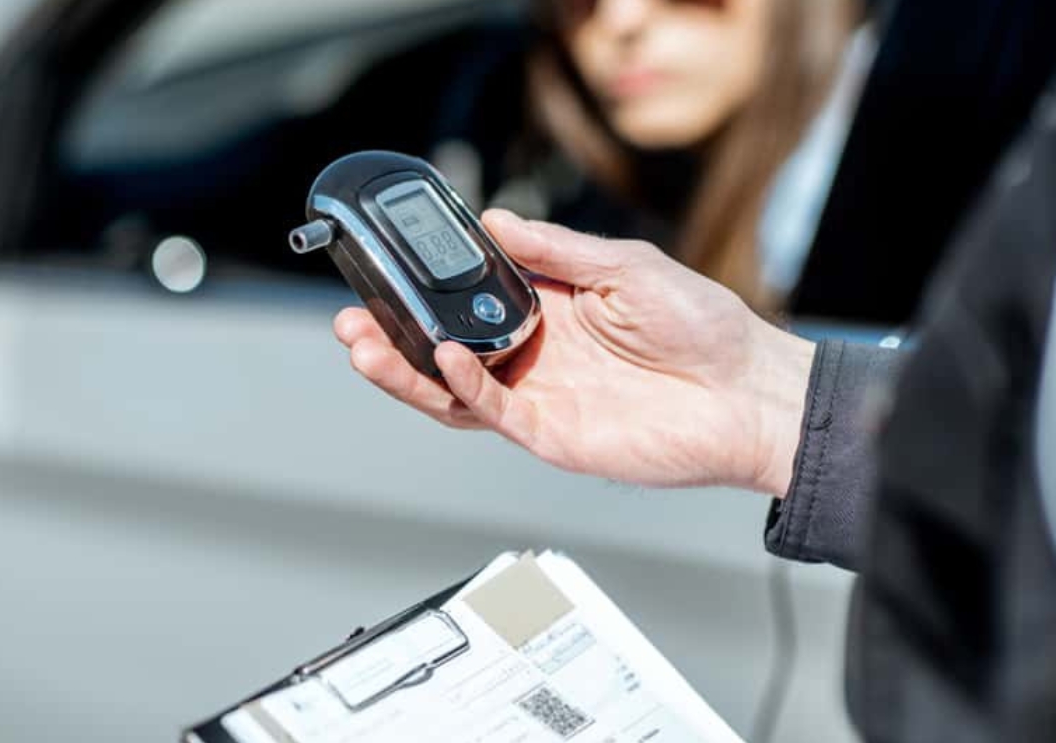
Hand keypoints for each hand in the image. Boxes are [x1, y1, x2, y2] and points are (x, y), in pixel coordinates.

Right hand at [335, 210, 814, 496]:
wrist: (747, 394)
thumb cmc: (702, 328)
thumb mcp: (626, 266)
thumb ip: (557, 251)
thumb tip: (494, 220)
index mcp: (547, 310)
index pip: (467, 300)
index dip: (425, 289)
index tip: (387, 268)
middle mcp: (532, 355)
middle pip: (443, 350)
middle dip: (392, 336)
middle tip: (353, 319)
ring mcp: (537, 397)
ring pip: (451, 389)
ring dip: (407, 370)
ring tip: (366, 345)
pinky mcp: (550, 433)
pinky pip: (492, 413)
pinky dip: (463, 388)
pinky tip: (446, 360)